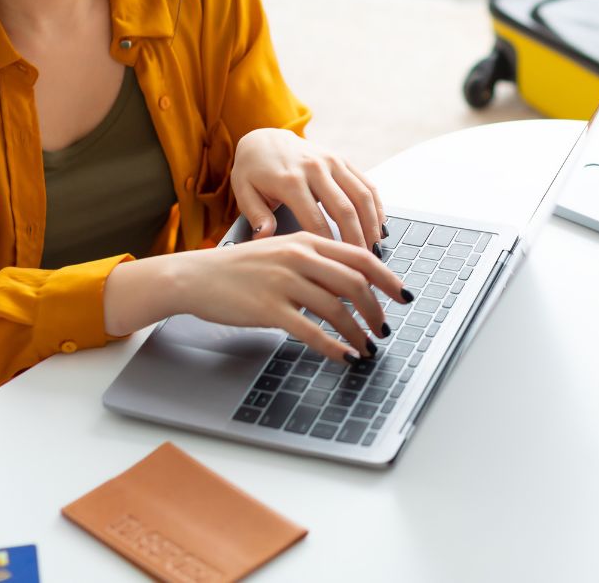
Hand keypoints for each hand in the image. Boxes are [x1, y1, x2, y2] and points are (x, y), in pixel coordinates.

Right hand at [168, 231, 412, 362]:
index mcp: (306, 241)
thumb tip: (353, 285)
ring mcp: (283, 282)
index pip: (360, 257)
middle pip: (354, 283)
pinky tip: (344, 356)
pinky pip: (310, 330)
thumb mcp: (281, 252)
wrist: (196, 276)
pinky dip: (333, 346)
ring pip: (336, 309)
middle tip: (384, 328)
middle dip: (376, 310)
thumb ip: (315, 263)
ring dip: (358, 332)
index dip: (387, 278)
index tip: (402, 295)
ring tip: (368, 347)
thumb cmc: (240, 268)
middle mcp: (299, 257)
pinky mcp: (268, 307)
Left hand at [230, 128, 386, 249]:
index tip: (335, 266)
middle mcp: (314, 168)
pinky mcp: (342, 159)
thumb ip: (257, 216)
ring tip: (374, 249)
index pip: (314, 220)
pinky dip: (377, 206)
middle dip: (356, 239)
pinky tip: (379, 227)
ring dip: (371, 225)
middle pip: (344, 210)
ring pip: (362, 196)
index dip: (328, 245)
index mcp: (289, 180)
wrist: (264, 138)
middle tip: (362, 264)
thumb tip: (265, 238)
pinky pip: (366, 184)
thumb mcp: (245, 192)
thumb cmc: (253, 170)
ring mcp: (331, 161)